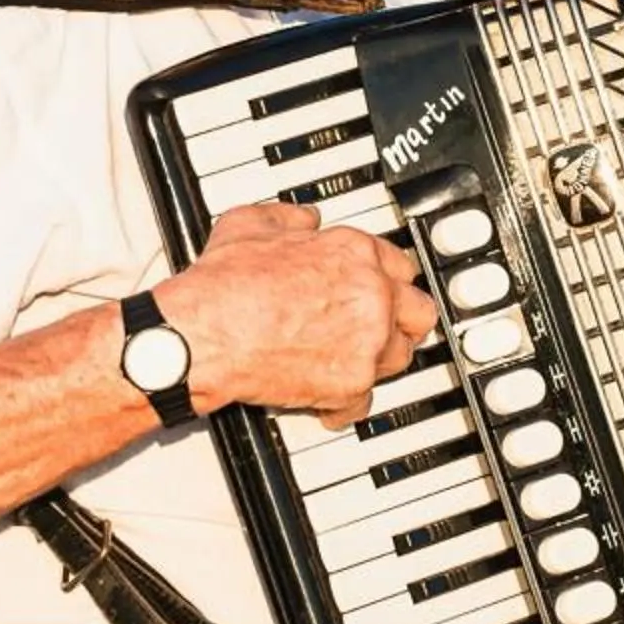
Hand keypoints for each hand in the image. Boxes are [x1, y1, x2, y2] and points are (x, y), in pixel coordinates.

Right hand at [163, 202, 437, 428]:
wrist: (206, 335)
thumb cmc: (224, 286)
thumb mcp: (252, 224)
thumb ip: (289, 219)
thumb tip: (304, 220)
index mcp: (353, 253)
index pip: (401, 265)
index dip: (387, 278)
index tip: (381, 287)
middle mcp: (371, 296)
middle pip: (418, 311)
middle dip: (401, 319)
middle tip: (382, 325)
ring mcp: (366, 342)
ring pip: (400, 357)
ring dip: (379, 360)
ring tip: (354, 361)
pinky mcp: (351, 385)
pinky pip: (365, 401)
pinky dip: (346, 404)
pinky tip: (331, 399)